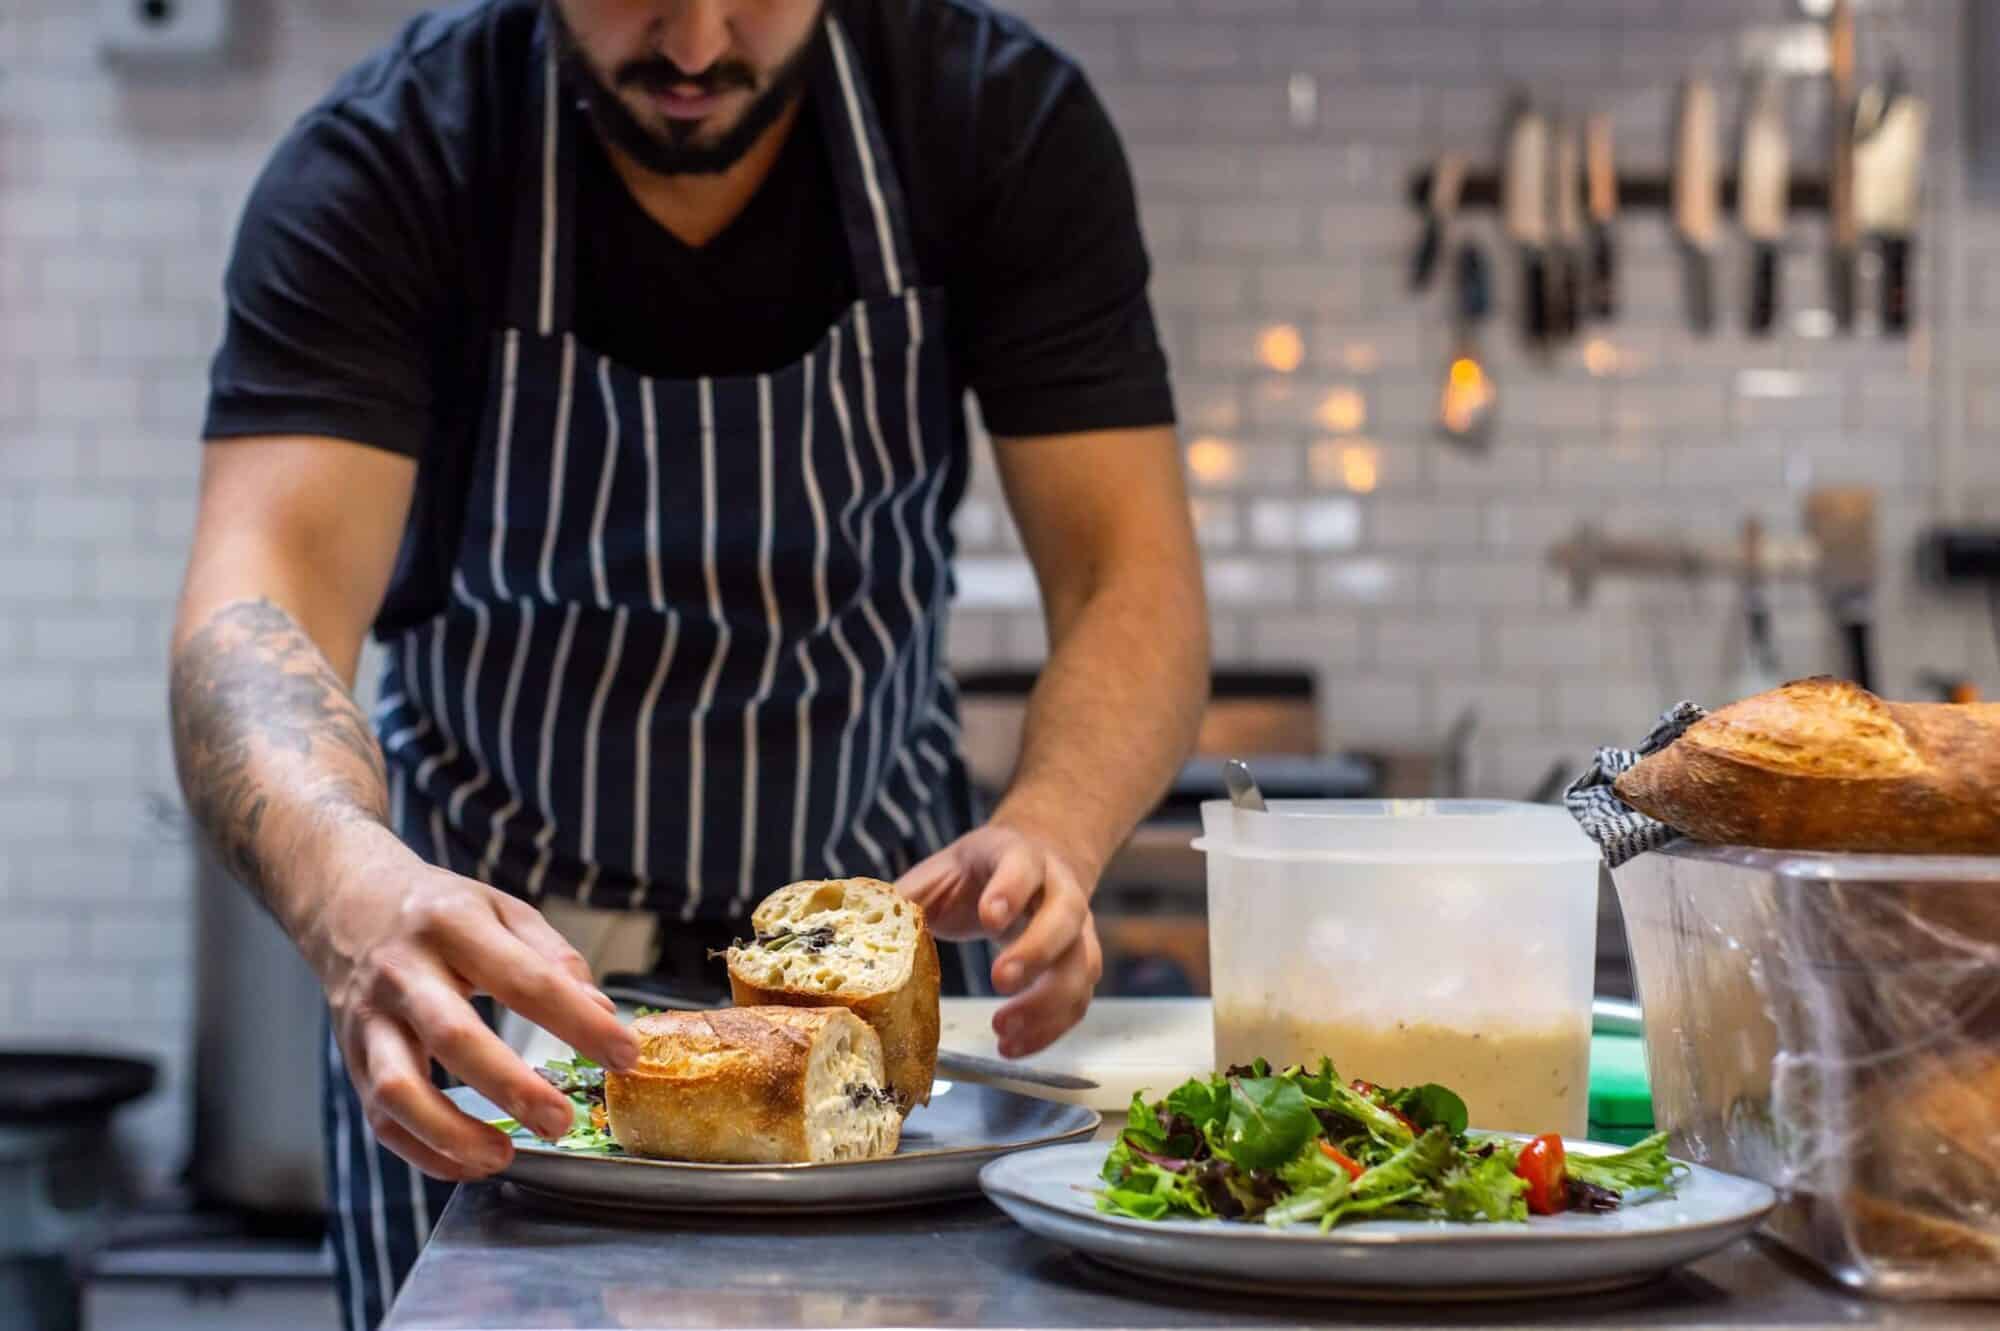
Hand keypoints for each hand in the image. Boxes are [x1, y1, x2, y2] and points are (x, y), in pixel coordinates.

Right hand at [300, 826, 638, 1180]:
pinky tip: (469, 1162)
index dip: (578, 1022)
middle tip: (562, 1120)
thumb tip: (602, 1013)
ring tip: (502, 1156)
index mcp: (453, 926)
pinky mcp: (352, 1059)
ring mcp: (370, 1019)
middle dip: (511, 1085)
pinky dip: (423, 1151)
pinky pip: (381, 1117)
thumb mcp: (503, 909)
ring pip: (398, 1089)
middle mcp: (404, 972)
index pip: (524, 980)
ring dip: (450, 1133)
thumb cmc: (439, 912)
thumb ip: (554, 959)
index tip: (624, 1054)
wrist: (347, 901)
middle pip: (454, 1037)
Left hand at [897, 823, 1102, 1058]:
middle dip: (1035, 952)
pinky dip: (1050, 1028)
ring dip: (1047, 1004)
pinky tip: (1014, 1046)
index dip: (1010, 891)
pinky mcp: (1079, 963)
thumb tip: (850, 933)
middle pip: (1065, 917)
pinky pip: (1078, 1000)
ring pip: (1081, 965)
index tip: (988, 918)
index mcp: (1019, 856)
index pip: (1023, 867)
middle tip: (1000, 981)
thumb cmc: (977, 874)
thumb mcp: (940, 873)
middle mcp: (1058, 889)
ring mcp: (1077, 928)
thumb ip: (906, 900)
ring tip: (1003, 1031)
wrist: (1032, 865)